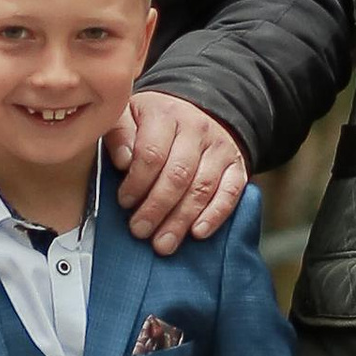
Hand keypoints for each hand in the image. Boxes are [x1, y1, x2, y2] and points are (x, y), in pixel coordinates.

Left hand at [110, 92, 247, 254]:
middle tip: (140, 230)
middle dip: (156, 208)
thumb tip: (122, 161)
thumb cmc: (154, 123)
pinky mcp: (236, 165)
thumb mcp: (129, 116)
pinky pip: (230, 193)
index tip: (124, 202)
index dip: (137, 182)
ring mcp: (220, 148)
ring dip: (181, 219)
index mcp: (166, 115)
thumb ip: (119, 133)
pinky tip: (198, 233)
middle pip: (178, 174)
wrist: (198, 113)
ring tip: (163, 243)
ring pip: (201, 188)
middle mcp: (197, 129)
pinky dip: (215, 215)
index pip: (152, 153)